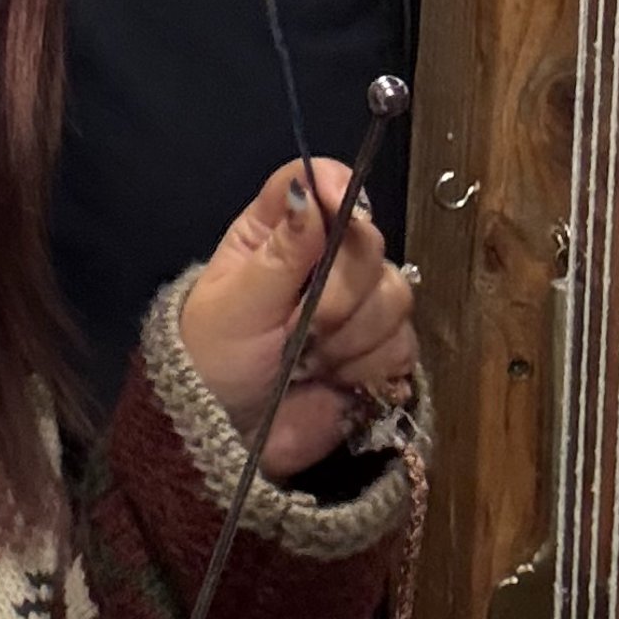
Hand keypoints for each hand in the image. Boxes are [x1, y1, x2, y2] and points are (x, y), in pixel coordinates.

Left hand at [176, 160, 417, 478]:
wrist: (227, 438)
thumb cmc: (214, 362)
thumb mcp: (236, 305)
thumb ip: (282, 251)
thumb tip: (312, 193)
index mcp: (276, 232)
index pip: (317, 180)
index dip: (339, 188)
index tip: (345, 214)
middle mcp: (323, 258)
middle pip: (368, 241)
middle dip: (340, 294)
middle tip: (304, 329)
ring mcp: (356, 304)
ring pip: (395, 295)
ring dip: (352, 338)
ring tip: (311, 362)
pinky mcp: (378, 350)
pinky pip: (405, 343)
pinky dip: (371, 366)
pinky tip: (337, 380)